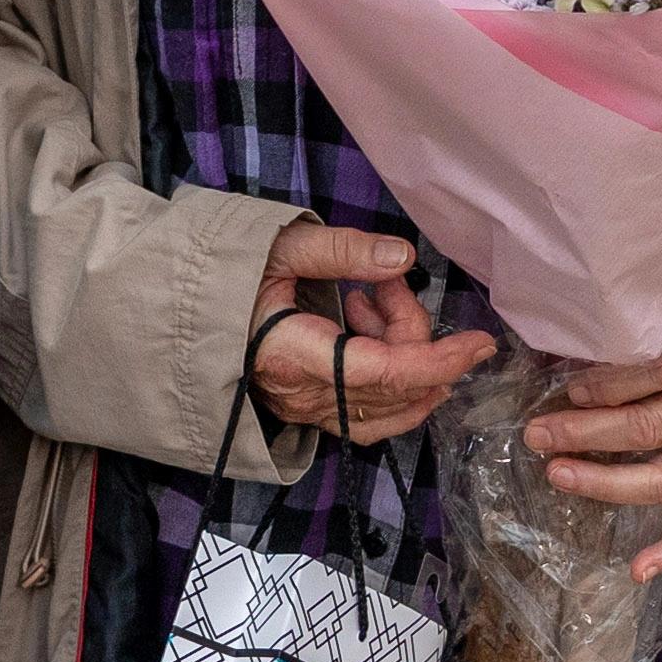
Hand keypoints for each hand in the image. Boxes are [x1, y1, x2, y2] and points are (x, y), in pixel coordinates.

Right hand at [247, 223, 496, 450]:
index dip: (438, 360)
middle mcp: (302, 395)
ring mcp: (306, 411)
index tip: (481, 342)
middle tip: (385, 282)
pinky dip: (395, 383)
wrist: (180, 309)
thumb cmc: (225, 273)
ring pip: (389, 404)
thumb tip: (404, 258)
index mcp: (291, 354)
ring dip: (403, 352)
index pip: (384, 372)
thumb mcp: (279, 246)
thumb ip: (341, 251)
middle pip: (394, 384)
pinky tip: (377, 338)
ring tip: (370, 301)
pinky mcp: (310, 413)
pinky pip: (371, 415)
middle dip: (413, 331)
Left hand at [523, 310, 661, 579]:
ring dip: (608, 481)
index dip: (611, 383)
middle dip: (590, 432)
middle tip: (539, 433)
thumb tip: (552, 354)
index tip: (569, 388)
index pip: (660, 369)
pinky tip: (639, 568)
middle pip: (655, 424)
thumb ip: (627, 334)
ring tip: (559, 474)